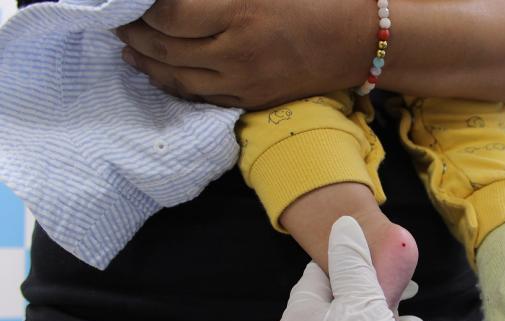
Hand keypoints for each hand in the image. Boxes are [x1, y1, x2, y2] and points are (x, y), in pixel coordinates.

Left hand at [115, 0, 371, 108]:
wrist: (358, 41)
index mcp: (240, 14)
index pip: (169, 16)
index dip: (143, 10)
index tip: (132, 2)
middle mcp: (236, 54)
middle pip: (165, 49)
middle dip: (133, 35)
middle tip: (118, 22)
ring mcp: (243, 84)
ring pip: (176, 79)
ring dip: (146, 63)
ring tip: (129, 49)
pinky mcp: (251, 101)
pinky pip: (200, 96)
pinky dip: (173, 84)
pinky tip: (161, 72)